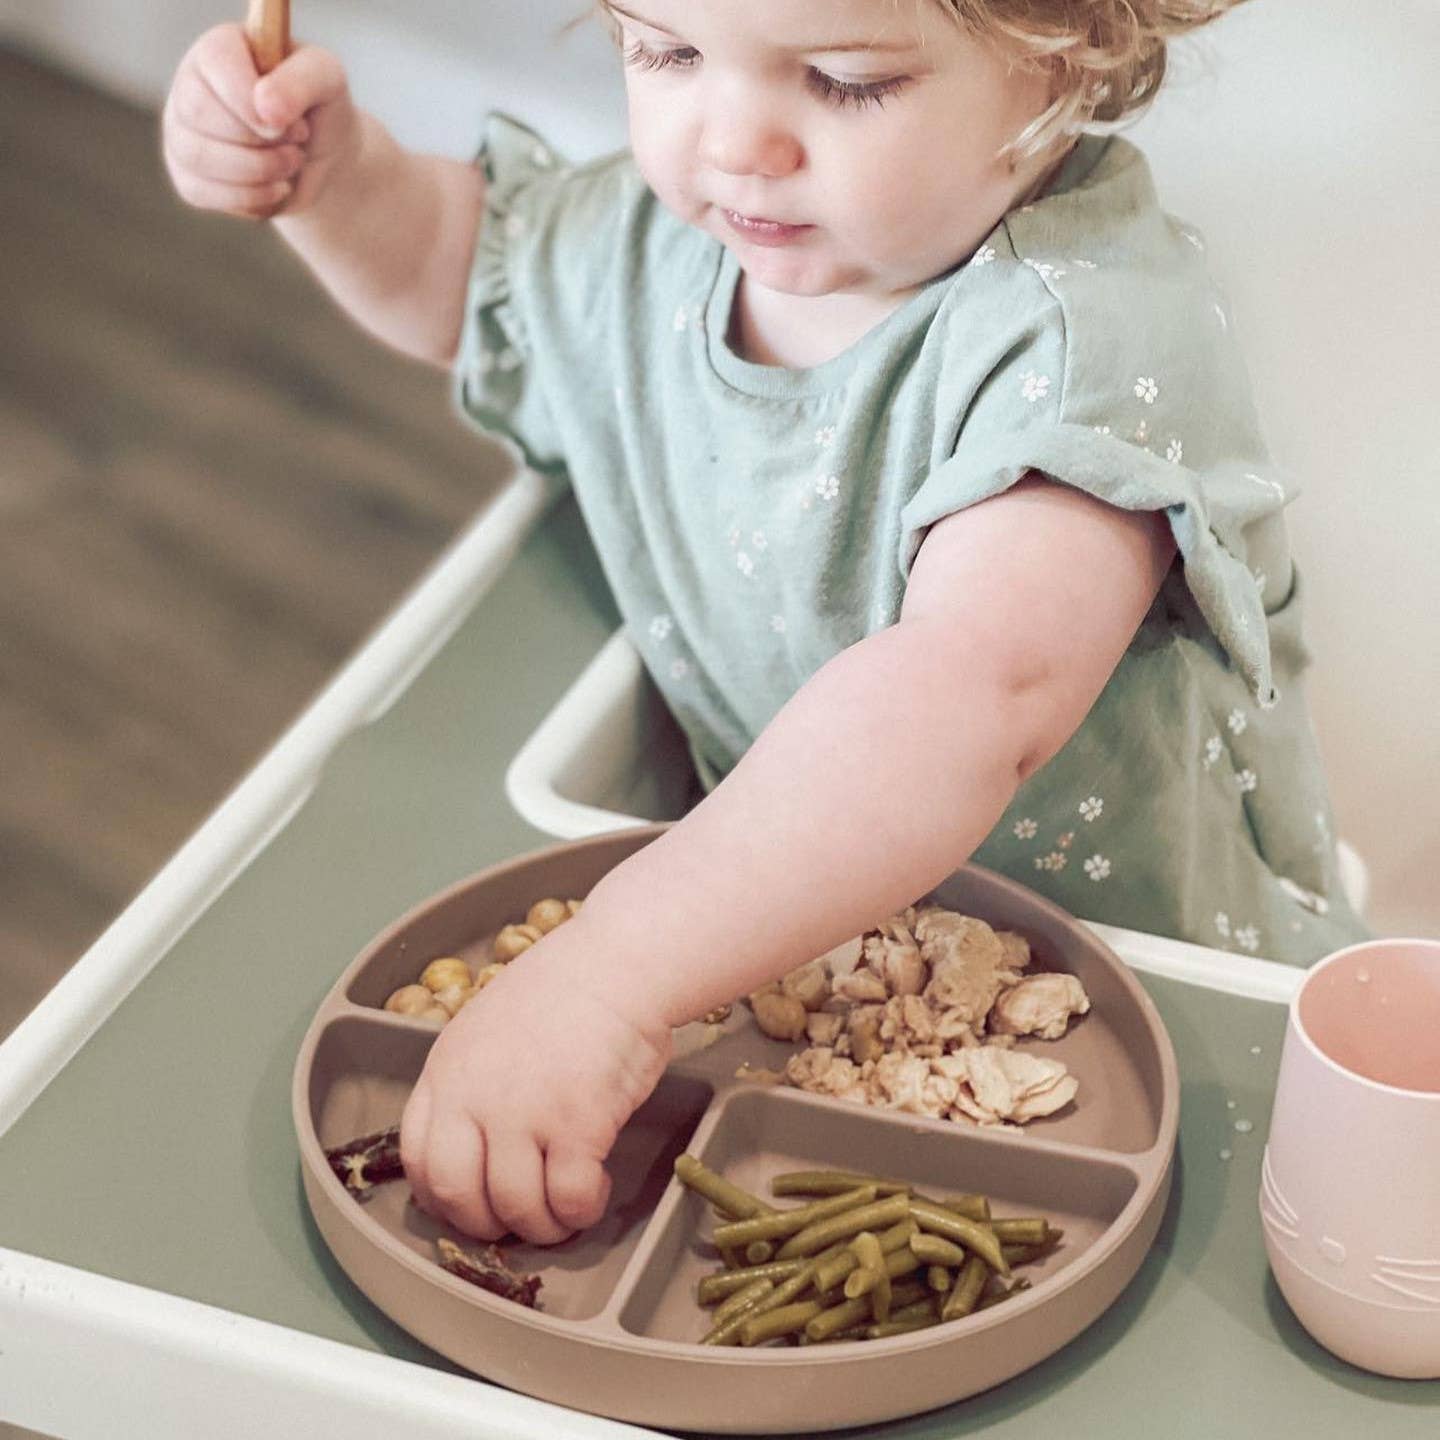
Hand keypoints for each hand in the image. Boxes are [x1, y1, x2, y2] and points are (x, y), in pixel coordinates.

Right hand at [162, 23, 358, 219]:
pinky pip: (199, 192)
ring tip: (291, 165)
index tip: (292, 123)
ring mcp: (181, 131)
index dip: (252, 102)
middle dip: (260, 141)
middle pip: (198, 112)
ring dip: (259, 171)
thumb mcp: (327, 80)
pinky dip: (249, 198)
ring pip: (197, 156)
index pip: (215, 62)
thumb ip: (302, 79)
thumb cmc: (317, 110)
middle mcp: (189, 84)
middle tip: (297, 144)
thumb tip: (265, 107)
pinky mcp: (186, 175)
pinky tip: (274, 188)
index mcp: (220, 47)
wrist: (321, 162)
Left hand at [400, 932, 673, 1242]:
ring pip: (516, 1207)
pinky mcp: (576, 1125)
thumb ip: (475, 1078)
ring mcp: (524, 1113)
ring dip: (543, 1226)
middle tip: (519, 1221)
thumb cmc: (568, 987)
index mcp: (447, 1069)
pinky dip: (582, 1210)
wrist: (620, 962)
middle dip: (488, 1223)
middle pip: (457, 1195)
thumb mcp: (490, 1025)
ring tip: (565, 1214)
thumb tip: (480, 1139)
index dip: (442, 1196)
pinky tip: (595, 1190)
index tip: (470, 1204)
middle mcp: (474, 1095)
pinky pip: (570, 1198)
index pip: (417, 1158)